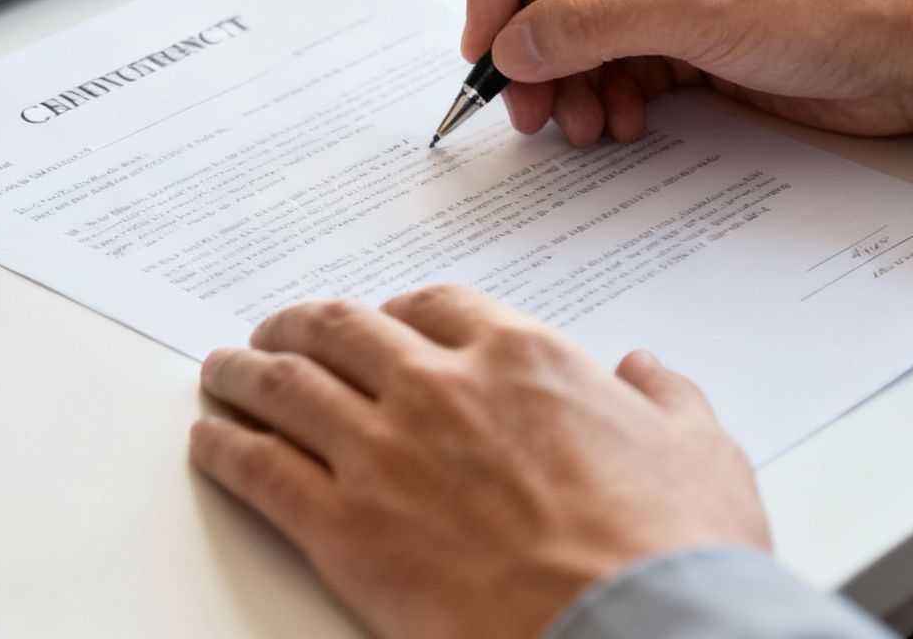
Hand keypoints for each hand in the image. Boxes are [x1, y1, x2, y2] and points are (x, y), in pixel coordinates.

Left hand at [190, 286, 768, 638]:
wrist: (634, 634)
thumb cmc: (671, 551)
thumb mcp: (702, 450)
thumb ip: (666, 397)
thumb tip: (646, 370)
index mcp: (520, 358)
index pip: (434, 306)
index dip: (394, 312)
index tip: (378, 322)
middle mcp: (440, 389)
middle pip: (340, 332)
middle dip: (300, 327)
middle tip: (277, 333)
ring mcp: (384, 455)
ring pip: (286, 388)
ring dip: (244, 374)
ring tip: (223, 371)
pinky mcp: (345, 528)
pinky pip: (261, 470)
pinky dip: (226, 447)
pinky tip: (210, 440)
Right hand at [464, 0, 912, 143]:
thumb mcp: (699, 8)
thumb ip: (590, 24)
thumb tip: (509, 47)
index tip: (486, 46)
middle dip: (532, 46)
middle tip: (526, 110)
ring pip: (580, 28)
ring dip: (569, 81)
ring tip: (583, 127)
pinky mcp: (696, 29)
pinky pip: (620, 60)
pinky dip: (609, 94)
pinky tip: (623, 123)